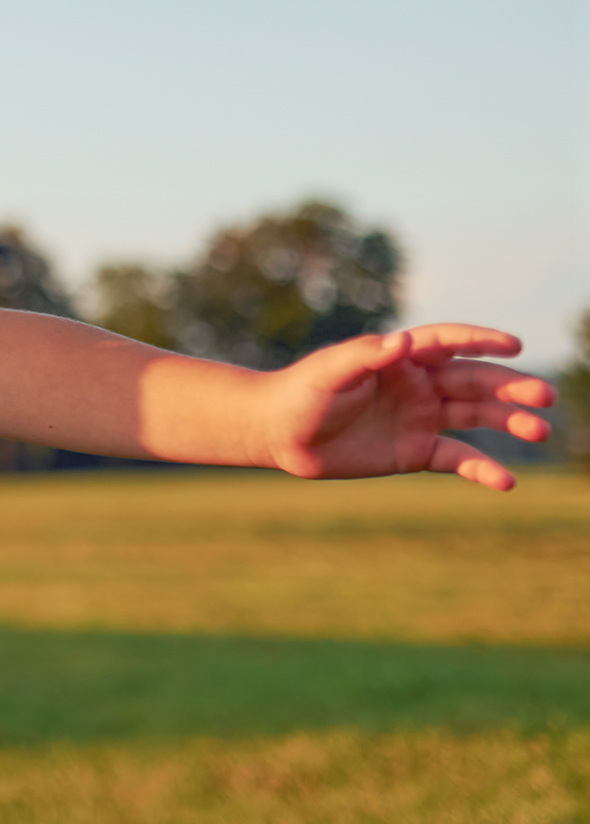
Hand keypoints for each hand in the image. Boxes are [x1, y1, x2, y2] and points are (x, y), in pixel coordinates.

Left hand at [263, 325, 554, 490]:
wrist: (279, 434)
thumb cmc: (300, 393)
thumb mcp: (329, 372)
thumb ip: (364, 356)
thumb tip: (401, 341)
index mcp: (399, 359)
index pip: (448, 343)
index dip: (480, 341)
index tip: (513, 345)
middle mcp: (417, 385)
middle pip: (474, 382)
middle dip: (510, 387)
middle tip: (544, 396)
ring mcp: (420, 418)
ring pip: (476, 417)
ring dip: (509, 423)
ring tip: (540, 431)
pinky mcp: (415, 451)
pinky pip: (457, 458)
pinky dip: (482, 469)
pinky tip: (506, 482)